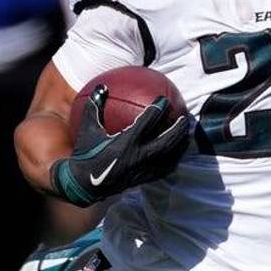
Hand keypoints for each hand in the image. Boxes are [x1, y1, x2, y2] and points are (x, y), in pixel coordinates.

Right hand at [51, 86, 189, 206]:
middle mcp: (137, 156)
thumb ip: (94, 106)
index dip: (158, 109)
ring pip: (168, 156)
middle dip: (177, 128)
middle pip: (166, 141)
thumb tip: (101, 86)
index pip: (147, 122)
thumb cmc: (85, 153)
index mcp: (125, 142)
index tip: (164, 99)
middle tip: (185, 117)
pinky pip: (164, 169)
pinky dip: (173, 159)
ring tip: (187, 134)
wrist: (83, 185)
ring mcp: (142, 169)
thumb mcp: (87, 129)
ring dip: (180, 144)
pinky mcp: (143, 179)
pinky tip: (177, 153)